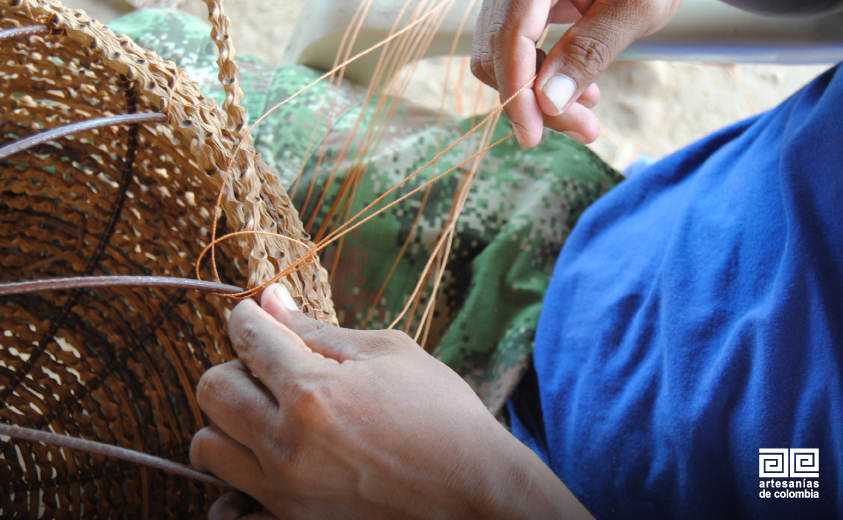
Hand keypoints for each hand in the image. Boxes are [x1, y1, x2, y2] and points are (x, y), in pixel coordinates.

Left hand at [190, 284, 591, 518]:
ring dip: (228, 419)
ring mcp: (284, 491)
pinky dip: (234, 480)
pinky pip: (227, 506)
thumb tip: (270, 301)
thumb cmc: (440, 413)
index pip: (248, 337)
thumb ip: (318, 330)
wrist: (473, 492)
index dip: (248, 317)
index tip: (258, 317)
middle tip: (272, 367)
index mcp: (312, 392)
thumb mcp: (388, 353)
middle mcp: (285, 445)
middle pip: (213, 389)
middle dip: (236, 365)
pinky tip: (268, 461)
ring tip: (269, 413)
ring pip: (207, 445)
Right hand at [471, 0, 681, 146]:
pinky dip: (541, 72)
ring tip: (585, 109)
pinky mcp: (526, 2)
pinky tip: (576, 86)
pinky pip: (516, 43)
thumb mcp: (633, 7)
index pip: (508, 37)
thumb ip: (589, 50)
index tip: (532, 136)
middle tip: (581, 128)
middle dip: (532, 98)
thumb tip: (549, 101)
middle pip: (497, 49)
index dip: (517, 92)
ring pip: (501, 52)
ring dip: (536, 90)